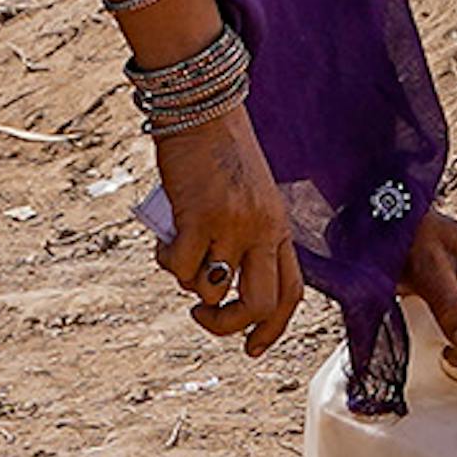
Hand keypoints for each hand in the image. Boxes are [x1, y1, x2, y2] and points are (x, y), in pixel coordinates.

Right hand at [147, 108, 300, 358]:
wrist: (203, 109)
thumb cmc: (220, 153)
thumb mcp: (248, 197)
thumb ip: (242, 237)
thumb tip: (215, 285)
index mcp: (279, 227)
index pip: (291, 292)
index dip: (274, 328)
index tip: (253, 348)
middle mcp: (262, 230)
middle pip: (260, 304)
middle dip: (229, 326)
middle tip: (203, 317)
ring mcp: (233, 226)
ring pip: (212, 289)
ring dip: (189, 283)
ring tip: (179, 254)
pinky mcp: (200, 218)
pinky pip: (181, 267)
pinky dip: (168, 264)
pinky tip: (165, 244)